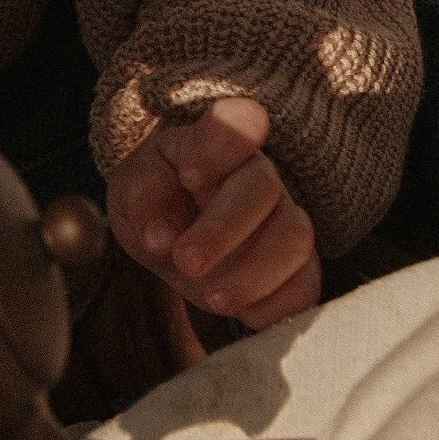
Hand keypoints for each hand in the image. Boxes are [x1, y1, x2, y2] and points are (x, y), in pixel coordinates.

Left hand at [104, 97, 319, 329]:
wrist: (174, 231)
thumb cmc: (154, 200)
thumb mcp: (132, 189)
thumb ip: (142, 198)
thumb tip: (159, 235)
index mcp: (215, 143)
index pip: (237, 123)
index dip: (221, 144)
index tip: (188, 174)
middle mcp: (258, 175)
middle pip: (261, 189)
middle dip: (224, 229)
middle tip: (185, 261)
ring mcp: (283, 219)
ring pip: (294, 237)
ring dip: (254, 274)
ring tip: (212, 299)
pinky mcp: (297, 266)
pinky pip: (306, 285)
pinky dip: (279, 306)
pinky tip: (246, 316)